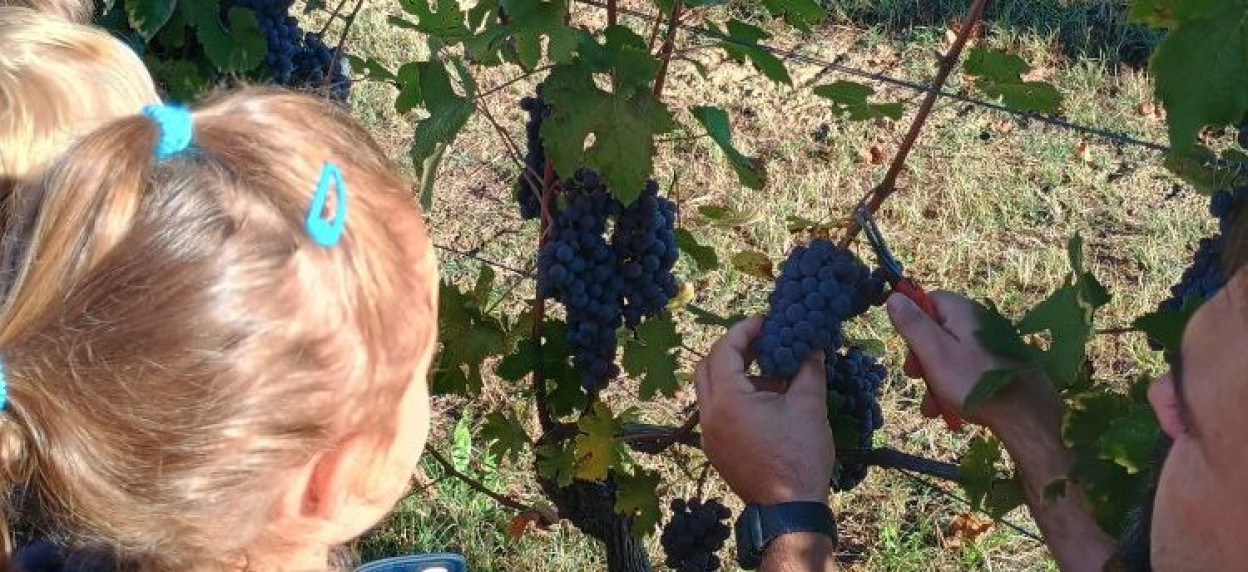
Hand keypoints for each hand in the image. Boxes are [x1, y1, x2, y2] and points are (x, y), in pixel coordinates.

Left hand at [694, 317, 832, 505]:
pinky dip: (733, 395)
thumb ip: (808, 369)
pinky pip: (716, 410)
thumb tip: (812, 347)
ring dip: (733, 372)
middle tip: (762, 341)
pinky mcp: (715, 449)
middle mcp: (709, 415)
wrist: (790, 509)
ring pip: (709, 388)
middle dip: (733, 348)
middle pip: (708, 365)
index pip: (724, 349)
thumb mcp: (809, 406)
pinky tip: (764, 398)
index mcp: (727, 400)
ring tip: (768, 369)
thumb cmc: (799, 457)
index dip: (745, 330)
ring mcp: (708, 434)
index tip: (766, 323)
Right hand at [885, 291, 1060, 433]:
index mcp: (963, 312)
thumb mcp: (935, 352)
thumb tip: (894, 296)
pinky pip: (968, 369)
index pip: (929, 300)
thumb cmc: (974, 381)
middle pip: (938, 330)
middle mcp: (979, 322)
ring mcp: (990, 344)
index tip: (908, 347)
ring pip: (951, 354)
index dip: (913, 321)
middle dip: (922, 357)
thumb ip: (913, 324)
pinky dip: (955, 386)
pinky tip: (949, 409)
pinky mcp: (999, 365)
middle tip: (916, 378)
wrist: (1026, 414)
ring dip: (935, 379)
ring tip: (932, 406)